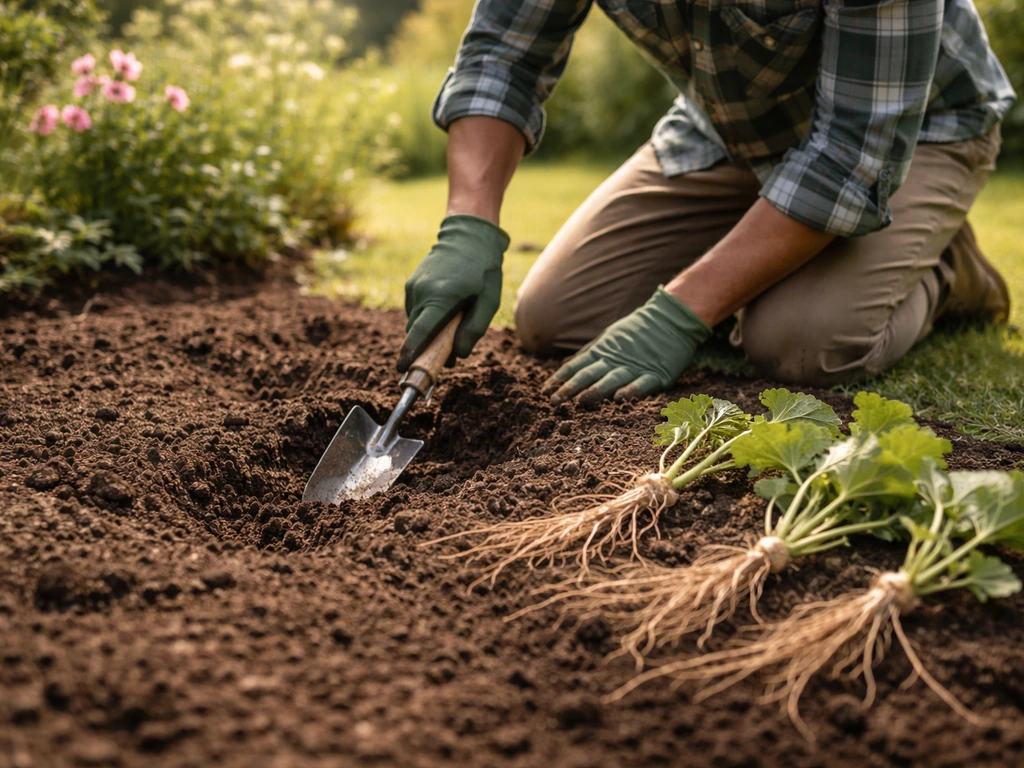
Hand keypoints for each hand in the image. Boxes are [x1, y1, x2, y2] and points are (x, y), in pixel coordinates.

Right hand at [398, 214, 509, 371]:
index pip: (420, 332)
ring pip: (414, 321)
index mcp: (441, 297)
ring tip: (450, 329)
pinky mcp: (411, 283)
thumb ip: (473, 329)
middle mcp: (421, 291)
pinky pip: (414, 309)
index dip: (411, 353)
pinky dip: (425, 318)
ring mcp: (413, 286)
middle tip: (447, 357)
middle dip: (425, 348)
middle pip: (415, 331)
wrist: (468, 235)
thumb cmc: (483, 270)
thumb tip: (457, 354)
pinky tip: (443, 311)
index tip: (403, 370)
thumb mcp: (488, 301)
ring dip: (426, 332)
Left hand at [542, 287, 710, 404]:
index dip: (560, 379)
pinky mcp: (656, 374)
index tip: (545, 391)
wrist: (671, 318)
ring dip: (596, 391)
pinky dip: (631, 390)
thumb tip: (566, 365)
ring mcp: (635, 367)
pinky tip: (619, 398)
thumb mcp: (609, 338)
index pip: (576, 367)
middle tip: (554, 402)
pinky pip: (642, 384)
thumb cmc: (638, 330)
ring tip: (581, 401)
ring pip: (611, 380)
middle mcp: (614, 360)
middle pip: (588, 375)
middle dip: (570, 389)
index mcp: (602, 352)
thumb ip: (590, 354)